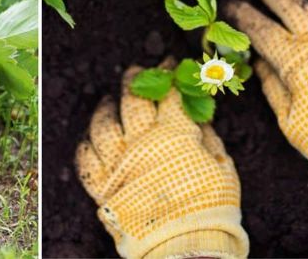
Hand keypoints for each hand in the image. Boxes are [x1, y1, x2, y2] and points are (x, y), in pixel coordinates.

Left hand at [76, 61, 248, 258]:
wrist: (185, 246)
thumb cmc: (210, 208)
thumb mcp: (222, 167)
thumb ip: (208, 138)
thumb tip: (198, 117)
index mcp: (174, 135)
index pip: (169, 94)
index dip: (170, 76)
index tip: (170, 65)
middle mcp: (141, 143)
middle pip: (132, 100)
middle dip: (134, 80)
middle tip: (135, 72)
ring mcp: (118, 163)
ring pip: (103, 124)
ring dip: (106, 109)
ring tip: (109, 101)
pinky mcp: (101, 185)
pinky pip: (85, 157)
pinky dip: (86, 144)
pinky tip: (91, 137)